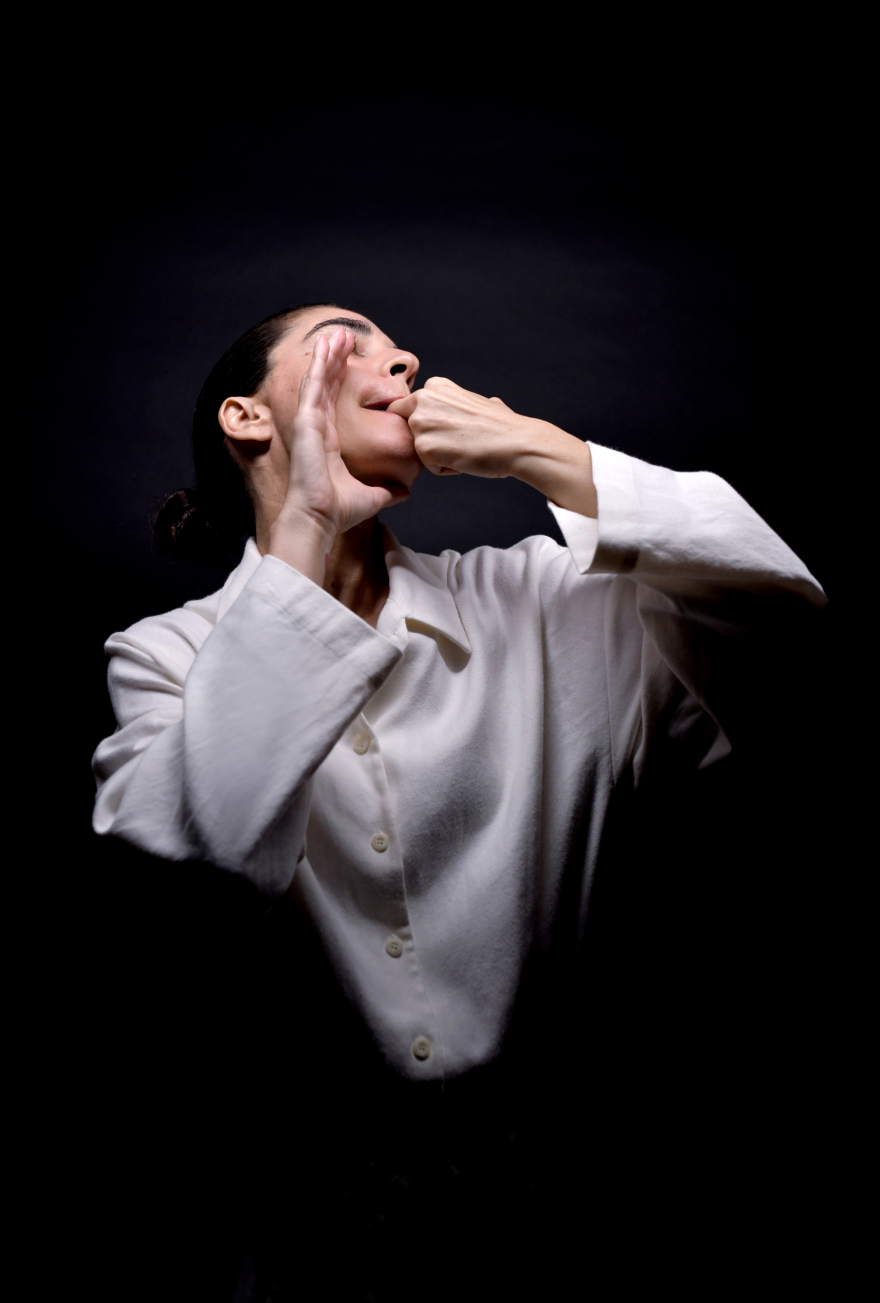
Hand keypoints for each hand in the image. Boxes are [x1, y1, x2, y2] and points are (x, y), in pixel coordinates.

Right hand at [269, 329, 399, 576]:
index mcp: (329, 443)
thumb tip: (404, 492)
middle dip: (334, 360)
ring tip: (336, 331)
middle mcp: (318, 430)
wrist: (320, 518)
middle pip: (326, 386)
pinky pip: (312, 387)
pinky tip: (325, 346)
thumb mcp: (372, 496)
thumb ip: (386, 491)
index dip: (340, 380)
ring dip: (327, 356)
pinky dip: (319, 365)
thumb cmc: (339, 511)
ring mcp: (309, 425)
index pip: (334, 402)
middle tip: (343, 336)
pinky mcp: (306, 423)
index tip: (349, 361)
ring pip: (318, 381)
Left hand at [388, 377, 597, 516]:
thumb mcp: (484, 402)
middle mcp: (422, 399)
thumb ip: (468, 403)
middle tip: (459, 441)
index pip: (411, 410)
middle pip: (410, 431)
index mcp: (435, 386)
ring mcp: (420, 422)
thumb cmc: (504, 427)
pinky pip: (428, 465)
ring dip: (439, 455)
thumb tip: (490, 404)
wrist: (516, 443)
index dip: (429, 425)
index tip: (451, 430)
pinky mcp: (423, 446)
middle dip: (428, 440)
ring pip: (419, 448)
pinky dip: (444, 468)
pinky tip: (464, 458)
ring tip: (464, 449)